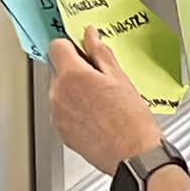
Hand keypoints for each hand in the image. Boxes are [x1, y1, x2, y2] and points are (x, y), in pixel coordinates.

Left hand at [49, 29, 161, 174]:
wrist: (133, 154)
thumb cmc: (130, 118)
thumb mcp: (120, 77)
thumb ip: (100, 52)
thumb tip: (90, 36)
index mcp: (72, 76)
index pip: (56, 47)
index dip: (71, 46)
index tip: (83, 50)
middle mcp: (58, 95)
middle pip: (58, 70)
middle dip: (76, 70)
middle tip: (102, 79)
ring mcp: (57, 115)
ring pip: (61, 92)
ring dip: (76, 91)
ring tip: (102, 101)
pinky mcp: (61, 132)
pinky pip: (64, 112)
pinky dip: (76, 110)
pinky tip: (98, 116)